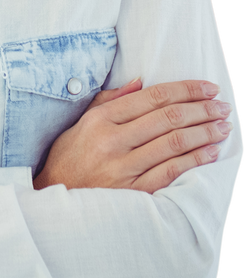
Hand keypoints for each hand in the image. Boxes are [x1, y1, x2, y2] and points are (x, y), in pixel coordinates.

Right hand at [32, 79, 230, 193]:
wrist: (53, 196)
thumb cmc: (70, 156)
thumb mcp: (83, 122)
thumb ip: (111, 100)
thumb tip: (141, 82)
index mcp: (101, 119)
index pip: (153, 97)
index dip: (186, 90)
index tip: (208, 88)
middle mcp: (112, 141)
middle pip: (169, 118)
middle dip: (202, 109)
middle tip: (223, 105)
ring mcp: (122, 168)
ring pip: (174, 143)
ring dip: (205, 133)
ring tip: (223, 126)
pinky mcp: (132, 192)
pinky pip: (171, 172)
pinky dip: (195, 160)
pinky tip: (211, 152)